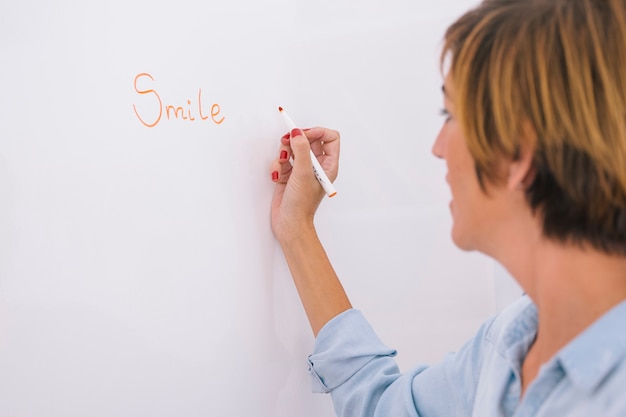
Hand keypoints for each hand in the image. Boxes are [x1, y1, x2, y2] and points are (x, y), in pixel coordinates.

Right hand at [269, 127, 339, 241]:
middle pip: (309, 140)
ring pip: (293, 148)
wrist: (289, 224)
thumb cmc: (301, 206)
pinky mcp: (289, 175)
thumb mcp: (303, 174)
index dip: (317, 132)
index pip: (330, 138)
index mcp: (328, 165)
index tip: (302, 134)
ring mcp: (303, 170)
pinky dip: (278, 165)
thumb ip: (301, 150)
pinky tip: (277, 176)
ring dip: (284, 152)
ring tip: (282, 162)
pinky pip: (283, 160)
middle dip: (296, 140)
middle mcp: (317, 166)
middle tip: (286, 142)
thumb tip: (297, 133)